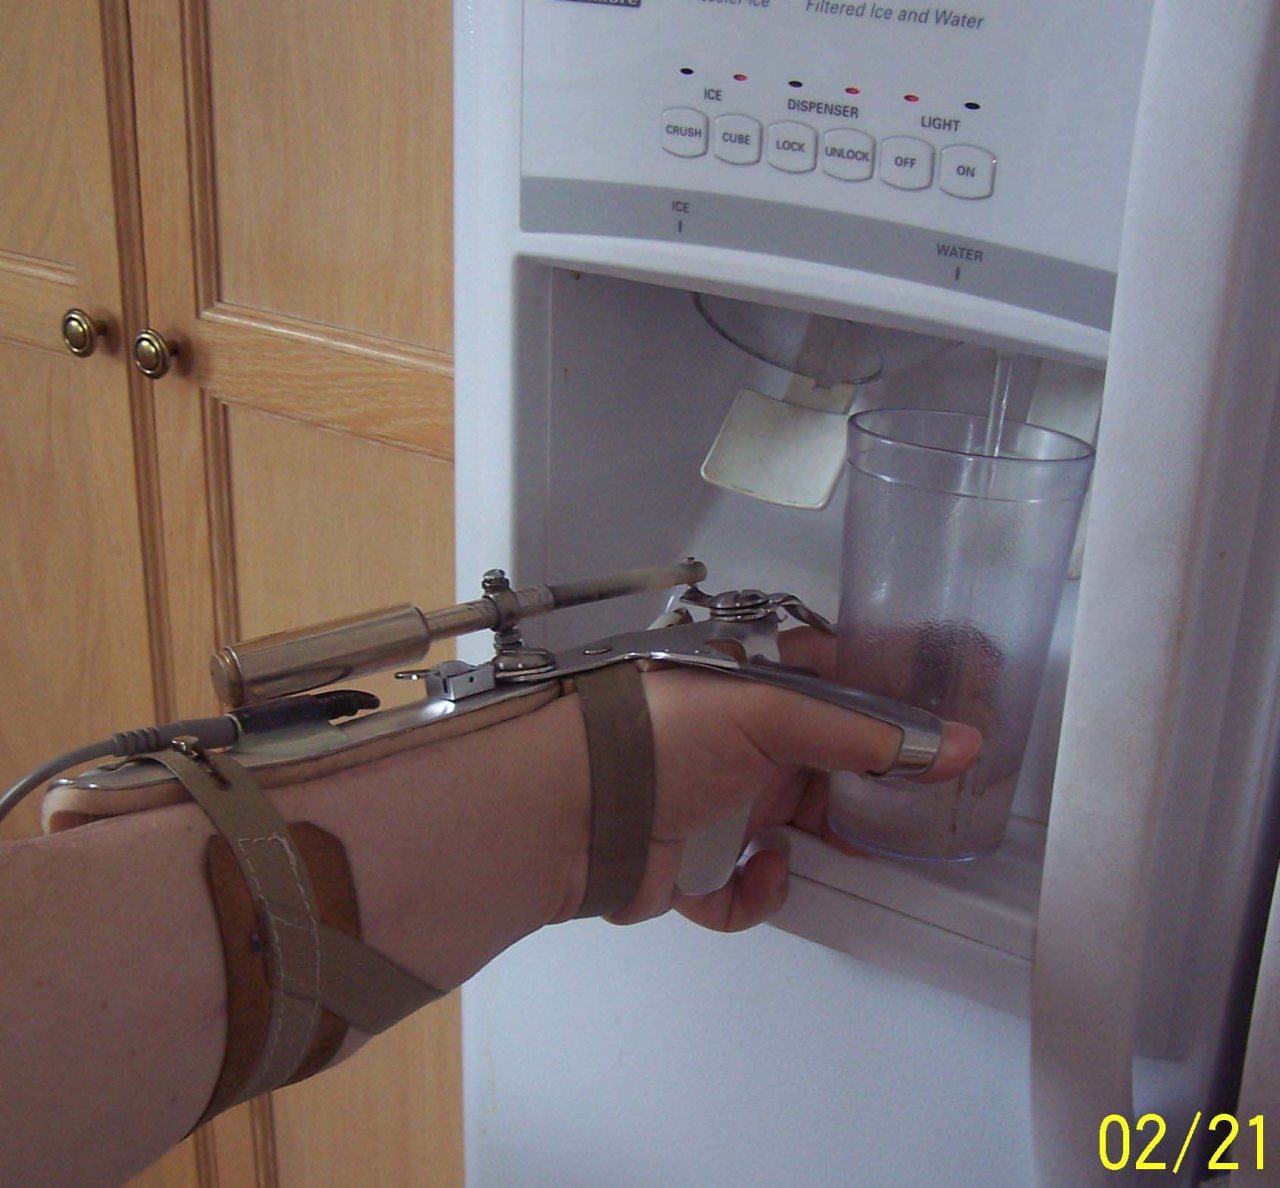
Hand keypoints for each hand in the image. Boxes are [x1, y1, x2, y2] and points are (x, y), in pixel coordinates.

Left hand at [610, 628, 980, 931]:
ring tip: (847, 846)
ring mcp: (709, 805)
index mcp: (747, 691)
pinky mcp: (688, 865)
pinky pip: (739, 889)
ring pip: (786, 830)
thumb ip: (865, 732)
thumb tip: (959, 744)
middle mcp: (731, 745)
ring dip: (815, 842)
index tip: (943, 722)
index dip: (886, 704)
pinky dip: (754, 893)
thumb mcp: (770, 714)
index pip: (833, 688)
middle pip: (817, 767)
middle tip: (911, 805)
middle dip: (859, 788)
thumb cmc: (662, 736)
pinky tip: (760, 874)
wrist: (570, 808)